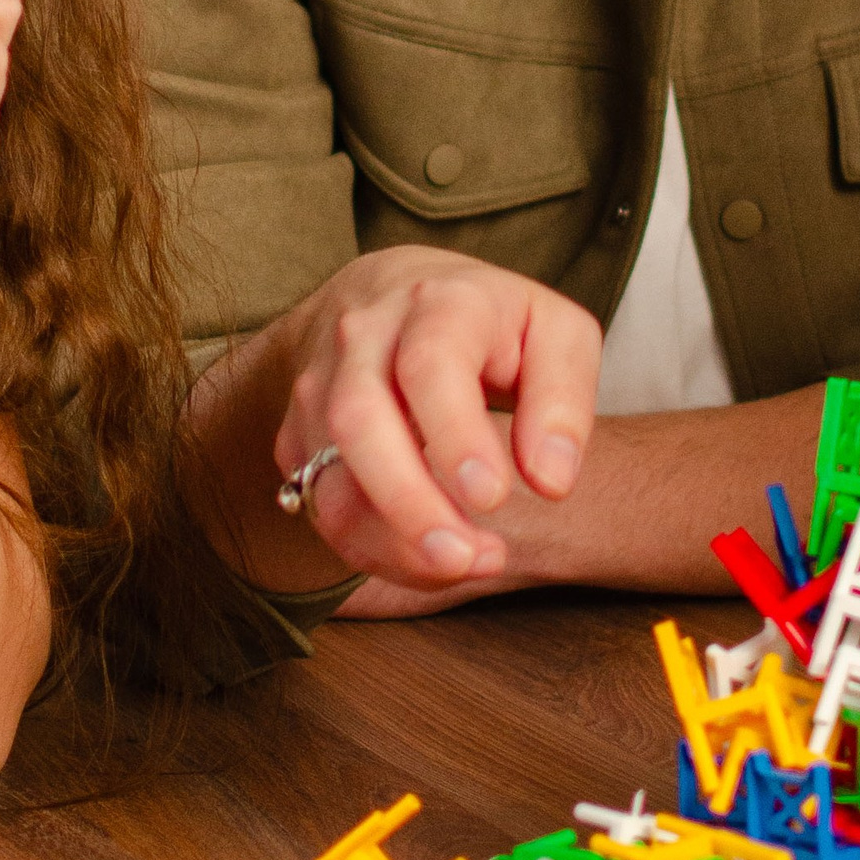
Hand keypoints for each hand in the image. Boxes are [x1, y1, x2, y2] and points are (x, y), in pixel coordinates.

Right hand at [272, 249, 599, 592]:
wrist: (388, 296)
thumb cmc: (490, 325)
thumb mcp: (554, 335)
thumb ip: (563, 402)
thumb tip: (551, 480)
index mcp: (437, 303)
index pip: (431, 364)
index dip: (456, 436)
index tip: (492, 497)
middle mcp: (364, 337)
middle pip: (358, 421)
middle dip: (409, 503)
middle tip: (467, 558)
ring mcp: (319, 386)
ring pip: (328, 479)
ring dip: (391, 542)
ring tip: (462, 564)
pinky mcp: (296, 435)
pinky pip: (319, 506)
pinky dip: (372, 549)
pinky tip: (427, 559)